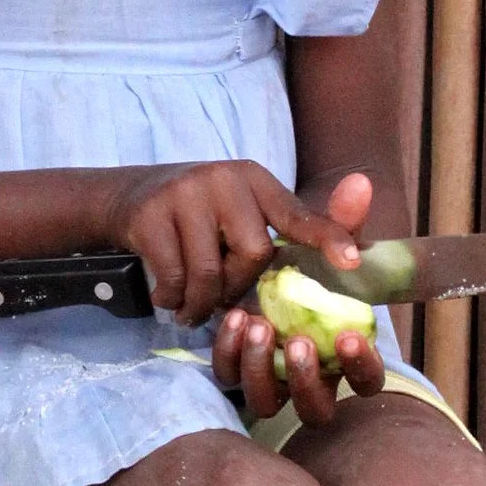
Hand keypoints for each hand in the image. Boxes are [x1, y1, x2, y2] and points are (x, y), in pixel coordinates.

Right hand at [97, 159, 364, 327]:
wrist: (129, 197)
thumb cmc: (202, 215)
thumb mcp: (245, 212)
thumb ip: (293, 232)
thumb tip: (356, 256)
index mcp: (255, 179)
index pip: (296, 213)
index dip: (327, 237)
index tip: (352, 262)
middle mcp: (224, 178)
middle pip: (254, 253)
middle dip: (239, 285)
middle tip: (220, 294)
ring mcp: (184, 193)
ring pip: (211, 271)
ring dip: (202, 302)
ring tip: (191, 308)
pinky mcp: (150, 214)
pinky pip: (175, 276)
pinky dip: (173, 298)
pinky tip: (168, 297)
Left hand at [211, 169, 387, 424]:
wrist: (245, 267)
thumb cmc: (303, 263)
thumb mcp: (322, 243)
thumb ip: (341, 221)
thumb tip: (358, 183)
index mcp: (346, 358)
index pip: (368, 382)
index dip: (362, 367)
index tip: (349, 337)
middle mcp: (312, 380)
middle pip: (317, 409)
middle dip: (307, 379)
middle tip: (297, 341)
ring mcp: (273, 381)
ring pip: (268, 402)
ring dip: (262, 369)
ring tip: (257, 325)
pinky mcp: (237, 372)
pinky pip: (231, 378)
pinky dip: (229, 353)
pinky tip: (229, 318)